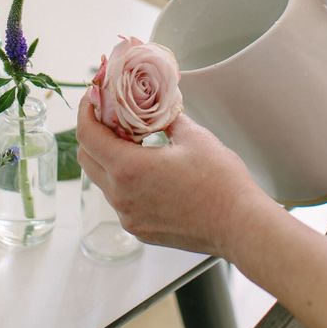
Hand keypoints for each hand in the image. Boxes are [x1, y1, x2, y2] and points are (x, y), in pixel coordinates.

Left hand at [76, 93, 261, 255]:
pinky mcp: (140, 229)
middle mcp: (121, 196)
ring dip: (110, 158)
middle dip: (94, 133)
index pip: (87, 135)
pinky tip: (148, 170)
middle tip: (112, 116)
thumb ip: (166, 119)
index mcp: (129, 169)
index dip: (86, 111)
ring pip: (103, 180)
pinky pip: (121, 200)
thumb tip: (157, 110)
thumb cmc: (221, 183)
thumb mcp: (193, 136)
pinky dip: (125, 181)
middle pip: (87, 158)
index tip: (93, 97)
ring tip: (134, 142)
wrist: (240, 225)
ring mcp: (129, 217)